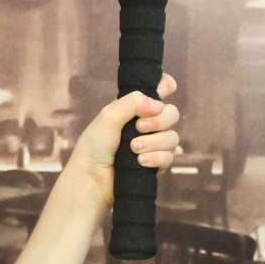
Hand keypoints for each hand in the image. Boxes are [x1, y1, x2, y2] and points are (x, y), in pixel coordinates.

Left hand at [68, 73, 181, 208]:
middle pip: (172, 113)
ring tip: (134, 149)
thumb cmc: (95, 146)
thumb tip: (157, 104)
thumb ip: (132, 102)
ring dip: (154, 142)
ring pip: (172, 137)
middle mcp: (146, 124)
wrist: (92, 177)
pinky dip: (156, 158)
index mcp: (134, 108)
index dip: (166, 86)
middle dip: (160, 120)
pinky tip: (141, 162)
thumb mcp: (108, 116)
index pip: (159, 90)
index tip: (166, 88)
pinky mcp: (156, 164)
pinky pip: (170, 157)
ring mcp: (153, 144)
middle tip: (138, 128)